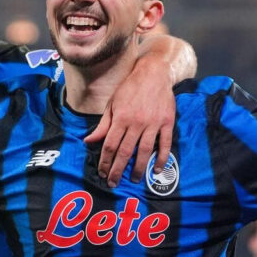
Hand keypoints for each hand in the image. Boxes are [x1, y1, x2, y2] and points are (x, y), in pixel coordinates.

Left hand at [84, 64, 174, 186]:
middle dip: (118, 170)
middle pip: (125, 152)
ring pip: (145, 151)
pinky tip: (156, 170)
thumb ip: (103, 125)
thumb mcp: (112, 104)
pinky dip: (161, 158)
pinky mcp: (167, 122)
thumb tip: (89, 141)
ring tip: (133, 179)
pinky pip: (165, 144)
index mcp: (121, 118)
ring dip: (139, 168)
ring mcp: (153, 123)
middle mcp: (136, 122)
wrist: (153, 73)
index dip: (105, 162)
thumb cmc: (130, 88)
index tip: (103, 173)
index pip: (110, 145)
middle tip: (113, 183)